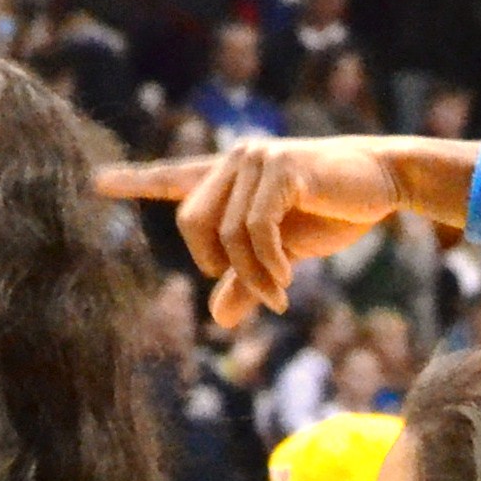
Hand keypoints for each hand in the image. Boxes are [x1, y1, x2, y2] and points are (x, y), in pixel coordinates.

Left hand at [102, 141, 407, 327]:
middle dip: (216, 265)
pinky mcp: (280, 168)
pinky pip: (255, 228)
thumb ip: (248, 280)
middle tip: (257, 293)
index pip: (173, 178)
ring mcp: (255, 160)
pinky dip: (267, 264)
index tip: (96, 182)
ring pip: (227, 233)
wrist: (384, 182)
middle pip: (192, 222)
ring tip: (279, 297)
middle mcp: (234, 160)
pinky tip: (285, 281)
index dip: (134, 181)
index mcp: (229, 176)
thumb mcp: (285, 254)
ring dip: (253, 276)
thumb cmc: (336, 210)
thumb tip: (218, 320)